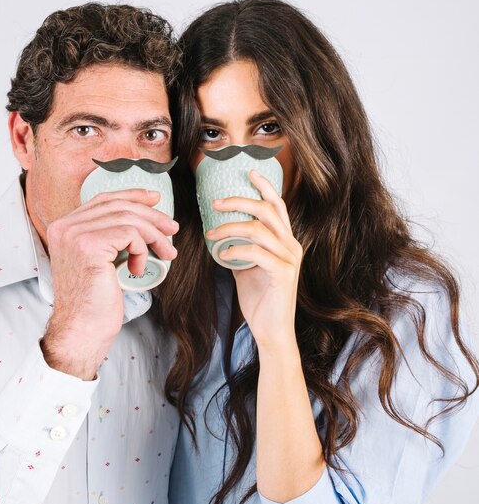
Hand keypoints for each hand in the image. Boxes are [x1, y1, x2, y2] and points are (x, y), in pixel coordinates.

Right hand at [41, 189, 177, 378]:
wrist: (82, 329)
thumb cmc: (94, 301)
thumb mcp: (100, 260)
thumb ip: (109, 236)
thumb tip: (143, 217)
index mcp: (63, 226)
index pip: (103, 199)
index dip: (132, 196)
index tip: (156, 200)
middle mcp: (64, 226)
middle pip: (118, 206)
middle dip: (151, 215)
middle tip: (172, 230)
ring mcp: (74, 234)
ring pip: (128, 219)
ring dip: (154, 236)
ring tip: (166, 253)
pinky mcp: (89, 246)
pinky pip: (129, 235)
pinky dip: (142, 249)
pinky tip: (138, 268)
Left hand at [206, 169, 301, 349]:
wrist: (271, 330)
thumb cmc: (260, 300)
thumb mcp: (247, 269)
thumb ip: (240, 251)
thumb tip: (221, 237)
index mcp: (286, 241)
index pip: (278, 207)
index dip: (265, 187)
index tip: (249, 173)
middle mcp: (292, 246)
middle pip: (268, 211)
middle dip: (241, 201)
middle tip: (217, 202)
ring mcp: (290, 259)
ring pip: (259, 229)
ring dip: (231, 228)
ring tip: (212, 233)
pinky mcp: (283, 274)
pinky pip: (256, 253)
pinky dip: (236, 250)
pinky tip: (223, 254)